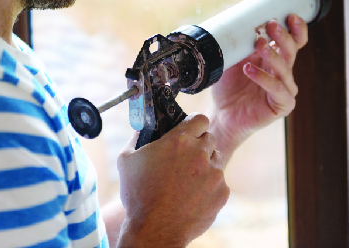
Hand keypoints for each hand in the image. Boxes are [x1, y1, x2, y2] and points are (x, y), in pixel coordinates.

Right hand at [116, 114, 229, 247]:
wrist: (154, 230)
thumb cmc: (137, 194)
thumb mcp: (126, 159)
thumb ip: (136, 136)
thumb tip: (142, 126)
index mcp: (179, 140)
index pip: (200, 119)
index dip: (194, 124)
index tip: (189, 131)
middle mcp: (200, 153)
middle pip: (209, 138)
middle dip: (199, 145)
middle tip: (185, 158)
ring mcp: (214, 173)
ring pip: (216, 159)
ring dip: (206, 165)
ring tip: (187, 180)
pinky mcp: (222, 192)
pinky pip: (220, 182)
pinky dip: (210, 186)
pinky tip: (193, 195)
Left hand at [208, 14, 307, 159]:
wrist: (222, 114)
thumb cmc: (228, 87)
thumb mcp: (231, 59)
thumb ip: (237, 42)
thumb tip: (231, 13)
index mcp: (276, 60)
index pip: (294, 42)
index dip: (296, 29)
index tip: (291, 15)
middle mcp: (284, 73)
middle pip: (291, 51)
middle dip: (283, 36)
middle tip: (272, 25)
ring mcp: (285, 89)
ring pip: (285, 68)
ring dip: (273, 54)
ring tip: (259, 44)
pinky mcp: (282, 105)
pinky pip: (277, 89)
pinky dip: (263, 77)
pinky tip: (249, 69)